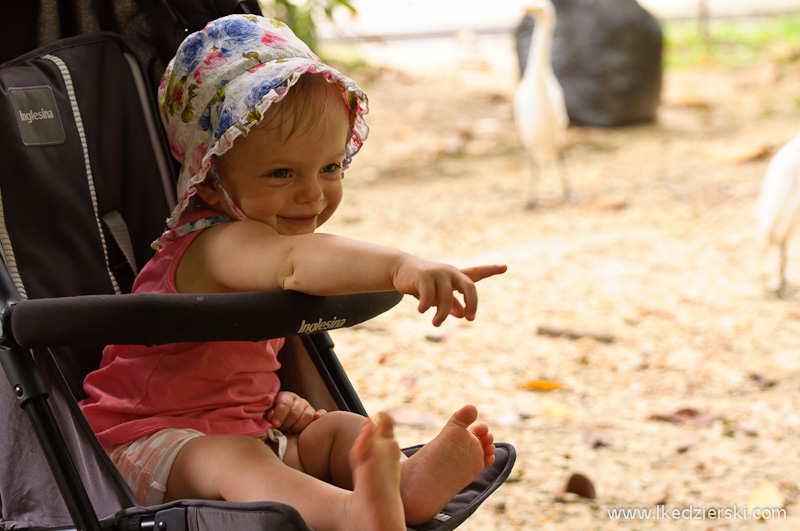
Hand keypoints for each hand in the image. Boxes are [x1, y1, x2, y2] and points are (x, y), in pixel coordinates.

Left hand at [266, 391, 325, 433]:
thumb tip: (271, 418)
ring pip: (308, 415)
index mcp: (286, 397)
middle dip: (287, 424)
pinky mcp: (316, 416)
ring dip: (298, 427)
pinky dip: (321, 415)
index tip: (275, 424)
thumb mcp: (269, 415)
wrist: (284, 422)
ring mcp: (309, 408)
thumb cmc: (275, 419)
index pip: (285, 403)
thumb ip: (269, 415)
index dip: (279, 414)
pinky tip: (317, 417)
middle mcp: (299, 401)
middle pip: (295, 412)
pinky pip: (322, 413)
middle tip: (281, 430)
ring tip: (291, 431)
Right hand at [392, 259, 506, 325]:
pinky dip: (425, 306)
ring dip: (441, 314)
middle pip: (469, 287)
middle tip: (470, 319)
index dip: (490, 270)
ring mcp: (438, 272)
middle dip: (472, 304)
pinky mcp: (424, 276)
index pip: (476, 273)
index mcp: (456, 276)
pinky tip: (421, 309)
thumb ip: (452, 304)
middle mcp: (450, 272)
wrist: (400, 270)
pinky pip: (429, 296)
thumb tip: (463, 315)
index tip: (504, 267)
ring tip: (436, 324)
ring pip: (446, 298)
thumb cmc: (422, 284)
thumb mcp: (439, 295)